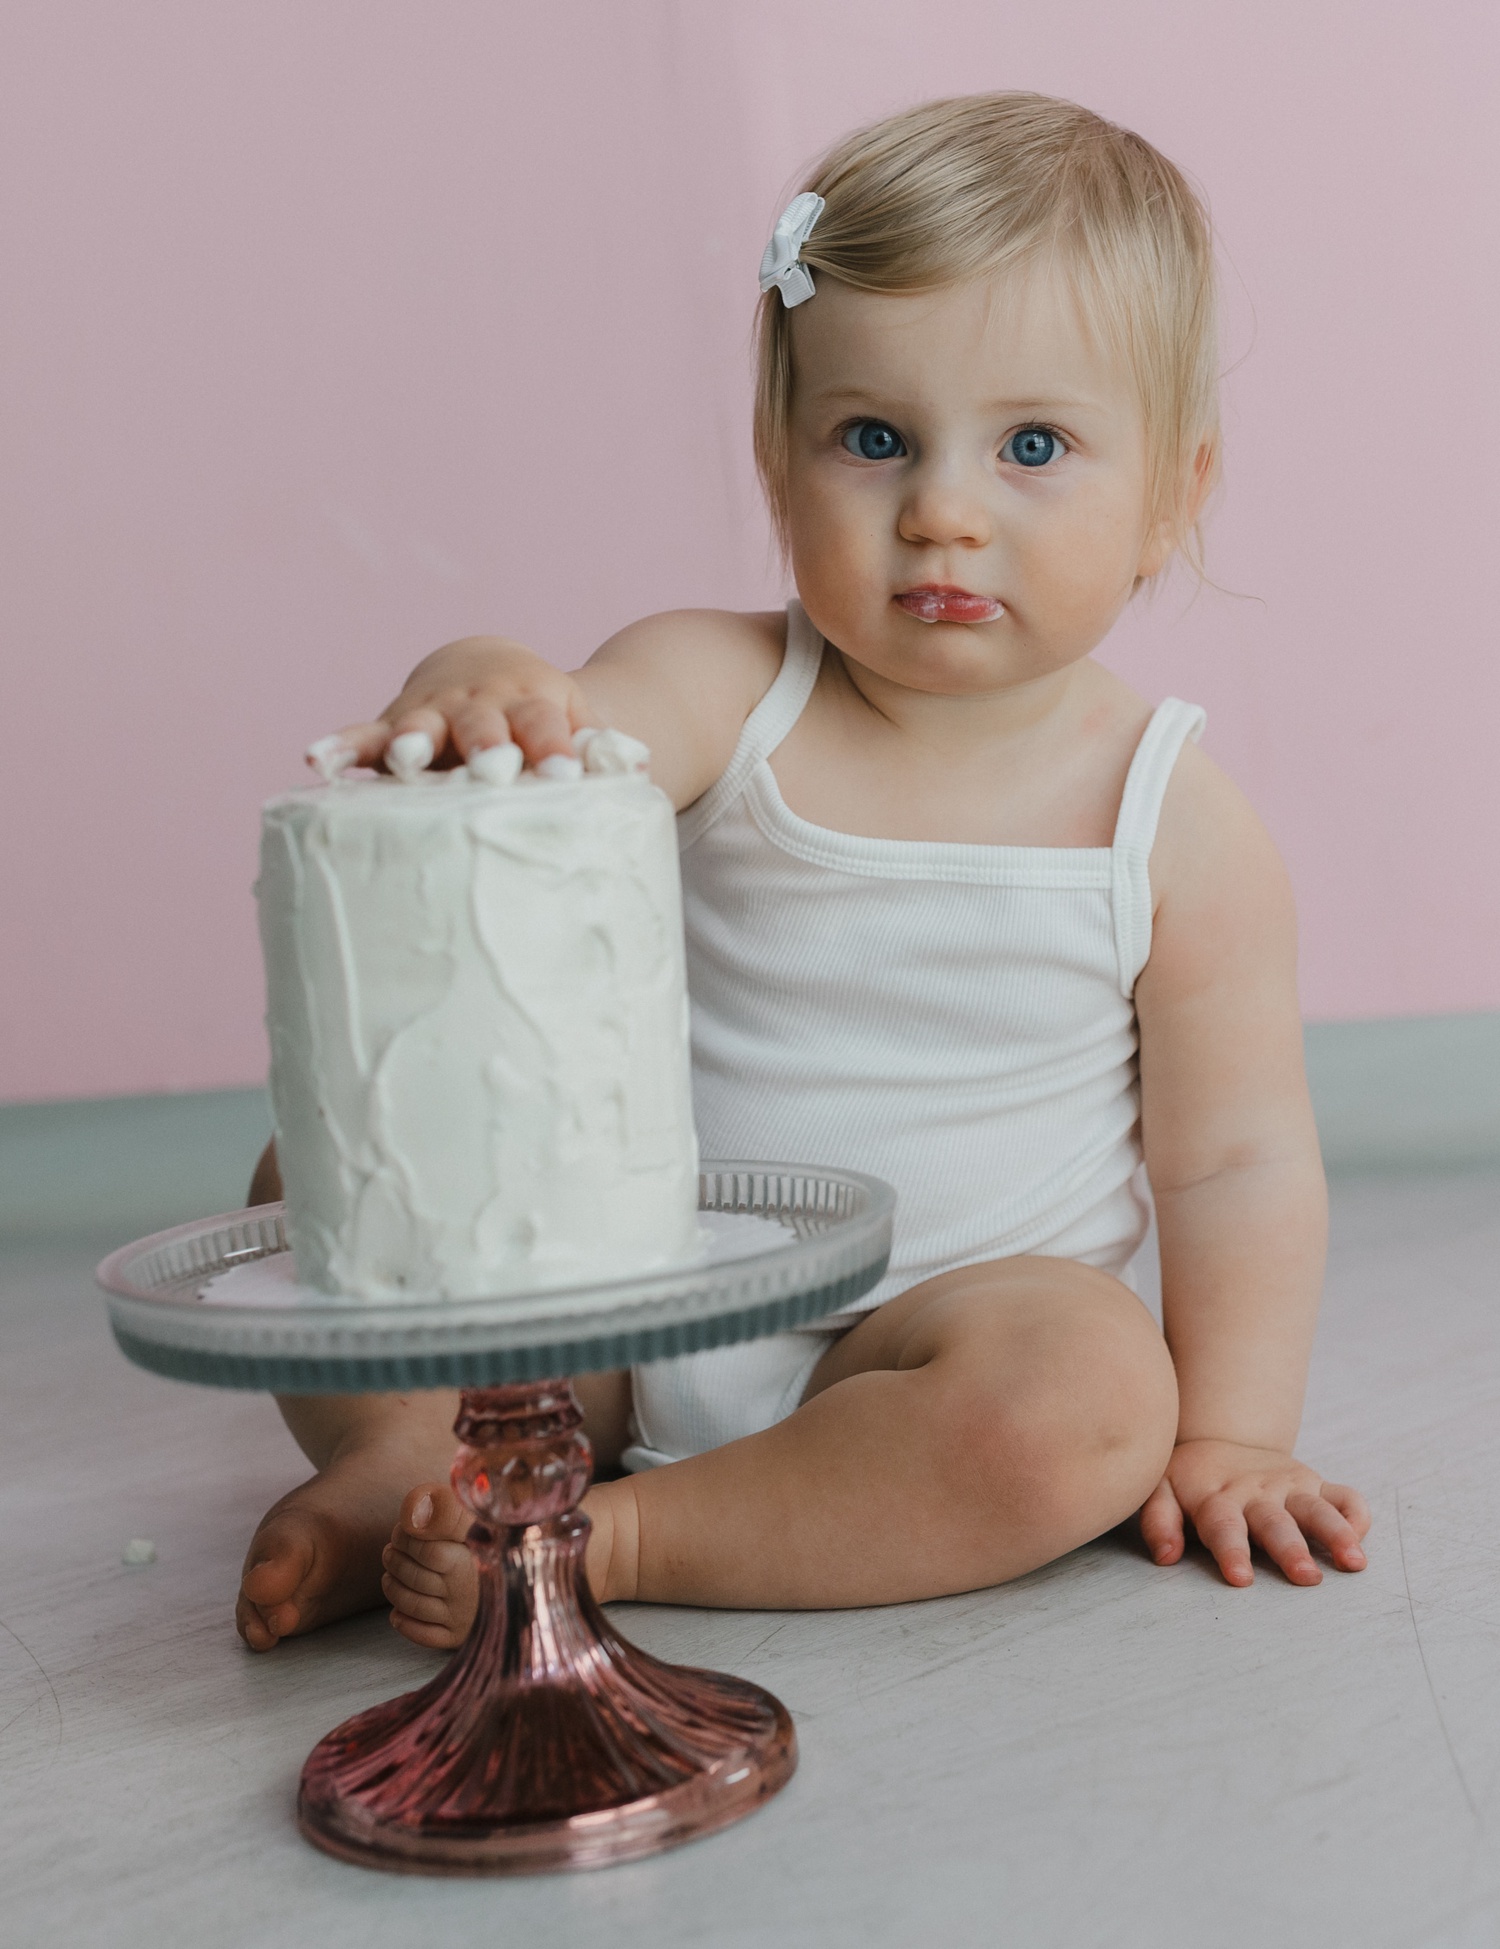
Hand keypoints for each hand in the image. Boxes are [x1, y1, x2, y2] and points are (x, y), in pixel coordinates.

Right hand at [310, 636, 587, 777]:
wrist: (487, 664)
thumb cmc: (540, 712)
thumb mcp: (573, 722)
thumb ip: (600, 749)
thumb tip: (640, 772)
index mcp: (531, 700)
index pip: (546, 723)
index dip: (554, 748)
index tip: (566, 777)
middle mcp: (479, 701)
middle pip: (484, 723)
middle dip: (486, 745)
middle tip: (492, 771)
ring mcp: (431, 711)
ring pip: (420, 726)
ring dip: (412, 741)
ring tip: (406, 760)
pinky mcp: (391, 725)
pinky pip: (362, 737)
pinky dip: (340, 748)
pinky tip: (316, 764)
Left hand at [1139, 1438, 1369, 1586]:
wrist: (1219, 1438)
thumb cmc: (1188, 1479)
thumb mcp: (1161, 1490)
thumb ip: (1159, 1521)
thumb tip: (1166, 1556)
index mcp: (1218, 1498)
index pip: (1224, 1527)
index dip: (1232, 1552)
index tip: (1240, 1578)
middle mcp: (1258, 1492)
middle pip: (1276, 1523)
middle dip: (1292, 1550)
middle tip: (1306, 1578)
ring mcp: (1290, 1487)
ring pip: (1317, 1509)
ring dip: (1336, 1534)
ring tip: (1353, 1562)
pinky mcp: (1315, 1485)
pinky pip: (1344, 1497)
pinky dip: (1356, 1515)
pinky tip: (1361, 1539)